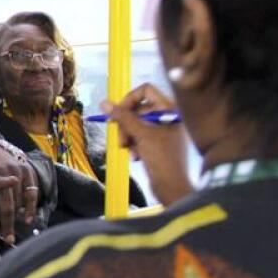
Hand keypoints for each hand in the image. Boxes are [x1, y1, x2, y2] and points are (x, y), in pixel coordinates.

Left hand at [0, 144, 38, 244]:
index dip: (5, 180)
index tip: (13, 181)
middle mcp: (7, 171)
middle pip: (11, 202)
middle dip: (9, 222)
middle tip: (8, 238)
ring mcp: (19, 170)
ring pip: (22, 198)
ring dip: (19, 214)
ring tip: (14, 228)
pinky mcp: (28, 170)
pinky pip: (33, 191)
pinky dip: (31, 205)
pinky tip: (28, 217)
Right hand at [102, 83, 193, 205]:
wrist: (172, 187)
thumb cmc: (163, 158)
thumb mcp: (141, 135)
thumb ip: (123, 117)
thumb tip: (105, 103)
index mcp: (170, 109)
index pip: (146, 90)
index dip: (130, 99)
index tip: (119, 113)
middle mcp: (167, 116)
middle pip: (138, 108)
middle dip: (127, 124)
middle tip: (122, 138)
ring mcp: (162, 130)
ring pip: (136, 124)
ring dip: (128, 136)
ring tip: (128, 149)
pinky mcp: (157, 143)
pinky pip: (139, 136)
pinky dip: (134, 145)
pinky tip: (136, 156)